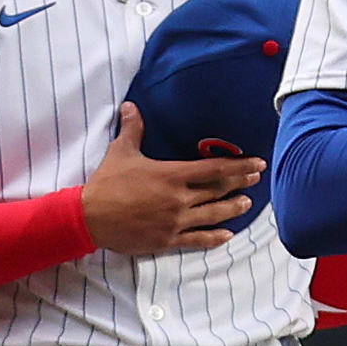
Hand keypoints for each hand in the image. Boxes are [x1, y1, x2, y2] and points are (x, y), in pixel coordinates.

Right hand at [81, 108, 260, 257]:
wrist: (90, 217)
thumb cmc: (106, 183)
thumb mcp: (120, 151)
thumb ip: (133, 128)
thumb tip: (131, 106)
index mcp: (172, 175)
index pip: (214, 168)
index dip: (239, 165)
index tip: (257, 163)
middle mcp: (179, 198)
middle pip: (218, 190)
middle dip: (240, 183)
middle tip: (257, 178)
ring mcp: (175, 221)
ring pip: (213, 215)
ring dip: (233, 209)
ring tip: (247, 204)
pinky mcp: (167, 240)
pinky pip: (197, 240)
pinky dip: (214, 238)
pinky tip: (227, 235)